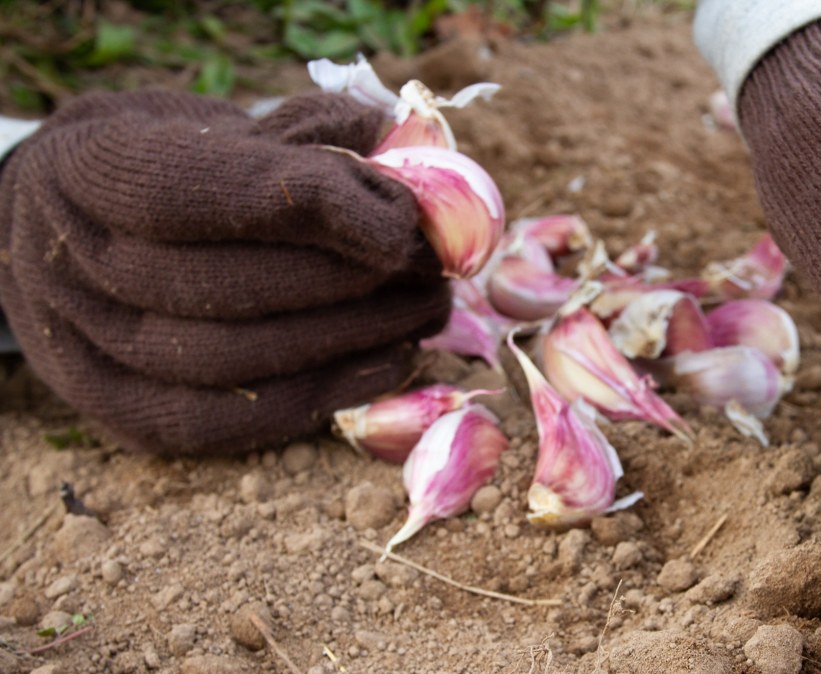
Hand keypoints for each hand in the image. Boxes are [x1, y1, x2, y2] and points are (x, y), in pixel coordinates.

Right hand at [0, 91, 449, 453]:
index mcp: (95, 168)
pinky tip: (390, 360)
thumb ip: (314, 136)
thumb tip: (417, 170)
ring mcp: (86, 348)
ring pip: (234, 361)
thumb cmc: (176, 165)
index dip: (317, 206)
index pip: (209, 190)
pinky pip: (230, 423)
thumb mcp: (228, 124)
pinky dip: (322, 394)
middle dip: (350, 281)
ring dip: (351, 339)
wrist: (75, 230)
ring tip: (425, 310)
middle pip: (228, 286)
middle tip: (430, 271)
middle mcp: (73, 263)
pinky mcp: (121, 414)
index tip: (405, 220)